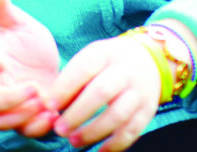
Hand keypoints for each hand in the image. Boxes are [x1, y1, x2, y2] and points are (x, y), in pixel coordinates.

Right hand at [0, 0, 60, 136]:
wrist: (52, 68)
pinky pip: (22, 132)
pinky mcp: (23, 121)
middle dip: (7, 99)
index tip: (1, 60)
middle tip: (33, 88)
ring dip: (21, 115)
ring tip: (45, 102)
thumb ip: (6, 13)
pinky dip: (37, 126)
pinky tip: (53, 113)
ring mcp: (6, 107)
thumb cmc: (30, 45)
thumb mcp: (22, 25)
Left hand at [44, 34, 161, 150]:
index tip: (48, 105)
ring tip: (73, 141)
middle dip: (78, 113)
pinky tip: (100, 150)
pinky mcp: (147, 111)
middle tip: (59, 129)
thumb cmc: (106, 62)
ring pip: (118, 115)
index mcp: (104, 54)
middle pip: (101, 93)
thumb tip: (50, 104)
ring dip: (94, 131)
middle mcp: (124, 73)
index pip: (83, 68)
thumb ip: (72, 78)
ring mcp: (138, 93)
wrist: (148, 61)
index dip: (65, 87)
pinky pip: (133, 130)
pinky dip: (117, 144)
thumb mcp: (90, 58)